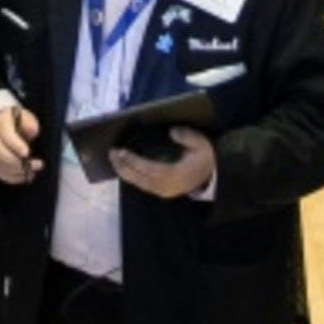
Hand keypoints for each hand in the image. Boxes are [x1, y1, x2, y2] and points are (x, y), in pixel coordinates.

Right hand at [0, 94, 48, 183]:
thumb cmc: (15, 121)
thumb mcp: (24, 116)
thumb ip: (29, 123)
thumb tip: (32, 131)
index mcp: (1, 126)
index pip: (6, 137)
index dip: (16, 145)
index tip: (27, 152)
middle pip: (2, 155)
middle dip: (19, 162)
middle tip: (37, 165)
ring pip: (1, 166)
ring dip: (18, 172)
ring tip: (33, 172)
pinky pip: (1, 173)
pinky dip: (13, 178)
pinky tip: (25, 176)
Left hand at [108, 127, 222, 202]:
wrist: (213, 175)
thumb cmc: (205, 157)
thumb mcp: (200, 144)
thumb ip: (187, 137)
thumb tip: (172, 132)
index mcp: (174, 175)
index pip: (148, 168)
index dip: (132, 160)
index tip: (120, 151)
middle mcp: (166, 186)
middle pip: (139, 178)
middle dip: (122, 166)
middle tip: (111, 153)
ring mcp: (163, 191)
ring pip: (139, 183)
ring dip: (124, 172)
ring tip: (114, 159)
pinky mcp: (162, 192)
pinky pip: (143, 185)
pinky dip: (132, 176)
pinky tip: (124, 168)